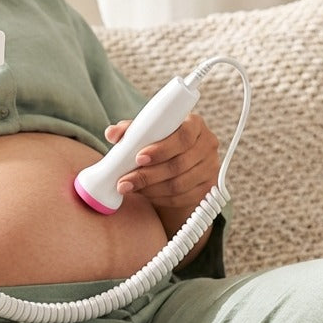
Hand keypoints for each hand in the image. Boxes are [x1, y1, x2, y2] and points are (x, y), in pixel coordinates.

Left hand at [104, 113, 219, 214]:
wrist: (179, 162)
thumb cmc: (161, 141)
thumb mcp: (146, 131)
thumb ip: (130, 130)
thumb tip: (112, 134)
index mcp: (194, 124)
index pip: (183, 136)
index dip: (161, 149)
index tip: (138, 157)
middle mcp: (207, 144)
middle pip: (179, 164)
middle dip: (148, 175)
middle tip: (124, 181)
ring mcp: (210, 168)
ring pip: (179, 184)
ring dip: (151, 189)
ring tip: (130, 188)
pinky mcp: (208, 188)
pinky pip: (182, 198)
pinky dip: (160, 198)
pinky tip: (146, 193)